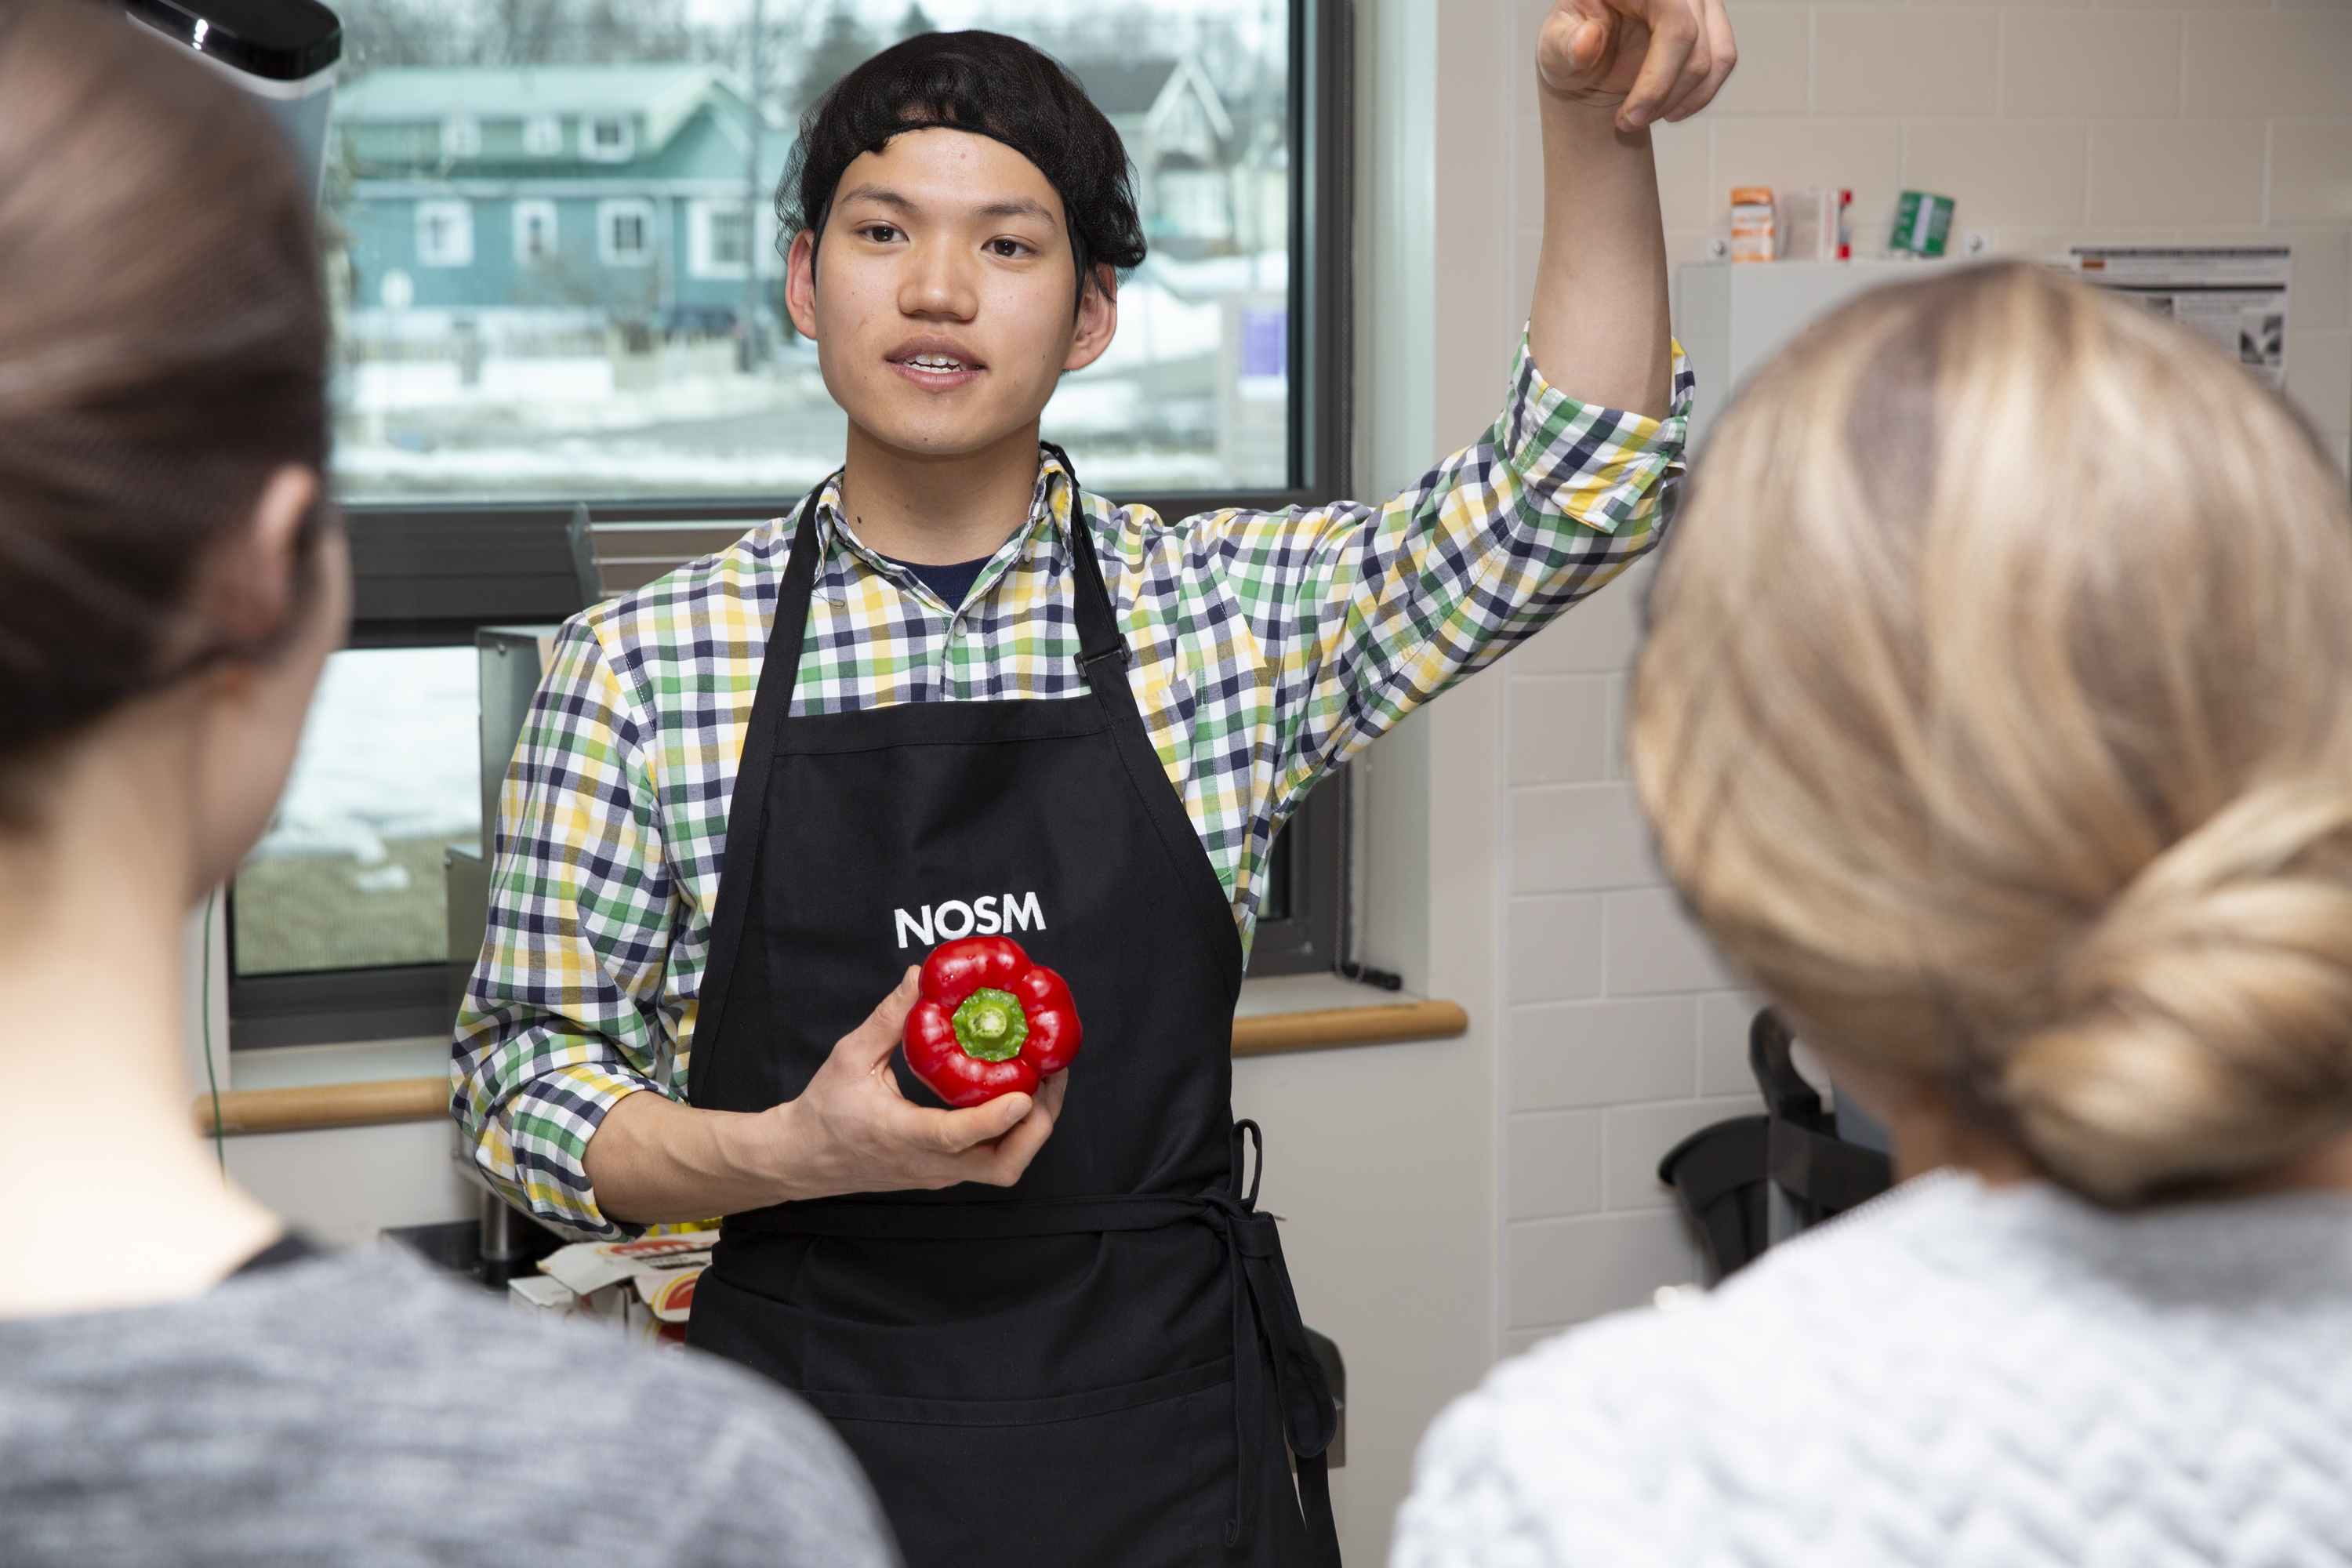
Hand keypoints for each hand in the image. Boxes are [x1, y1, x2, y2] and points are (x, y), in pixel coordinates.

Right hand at [764, 966, 1068, 1199]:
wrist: (803, 1159)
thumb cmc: (823, 1112)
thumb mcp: (850, 1058)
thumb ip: (887, 1018)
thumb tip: (919, 978)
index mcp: (902, 1136)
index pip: (955, 1136)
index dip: (994, 1117)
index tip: (1024, 1094)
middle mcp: (928, 1163)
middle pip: (1002, 1165)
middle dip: (1037, 1126)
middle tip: (1050, 1079)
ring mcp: (940, 1173)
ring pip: (1004, 1166)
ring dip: (1032, 1130)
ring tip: (1042, 1082)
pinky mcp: (944, 1172)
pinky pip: (991, 1159)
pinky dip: (1014, 1132)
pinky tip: (1017, 1093)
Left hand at [1538, 0, 1736, 130]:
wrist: (1587, 45)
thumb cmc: (1570, 39)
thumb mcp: (1553, 42)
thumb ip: (1562, 43)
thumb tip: (1587, 41)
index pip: (1674, 25)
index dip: (1658, 80)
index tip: (1630, 118)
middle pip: (1696, 46)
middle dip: (1663, 98)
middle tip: (1626, 124)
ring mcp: (1700, 0)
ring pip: (1717, 57)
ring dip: (1682, 101)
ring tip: (1642, 117)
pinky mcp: (1711, 19)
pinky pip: (1723, 61)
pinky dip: (1699, 96)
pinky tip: (1667, 111)